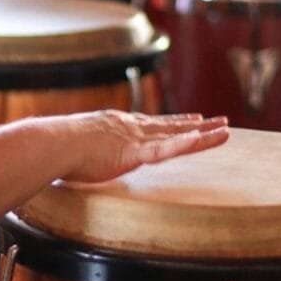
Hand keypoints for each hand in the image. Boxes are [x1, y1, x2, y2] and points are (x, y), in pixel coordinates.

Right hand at [54, 112, 229, 182]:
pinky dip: (185, 144)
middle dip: (198, 125)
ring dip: (203, 134)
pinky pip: (166, 150)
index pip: (153, 123)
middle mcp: (131, 128)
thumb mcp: (76, 146)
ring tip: (226, 130)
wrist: (54, 143)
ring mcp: (135, 139)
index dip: (176, 122)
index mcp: (118, 126)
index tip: (194, 119)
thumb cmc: (57, 148)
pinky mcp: (134, 153)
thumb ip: (85, 152)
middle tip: (220, 121)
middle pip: (172, 126)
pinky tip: (203, 139)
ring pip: (177, 136)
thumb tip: (75, 160)